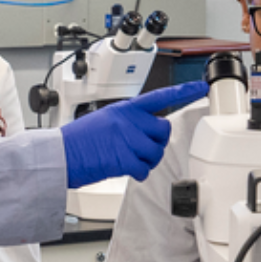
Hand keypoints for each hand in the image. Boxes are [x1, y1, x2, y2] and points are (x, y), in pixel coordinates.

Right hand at [57, 79, 206, 187]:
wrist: (60, 155)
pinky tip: (126, 170)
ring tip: (129, 160)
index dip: (184, 92)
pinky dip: (138, 173)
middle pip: (163, 130)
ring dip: (147, 160)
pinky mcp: (124, 159)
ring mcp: (127, 139)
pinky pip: (144, 169)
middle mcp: (128, 121)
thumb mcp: (103, 120)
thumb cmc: (78, 141)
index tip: (200, 87)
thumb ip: (127, 122)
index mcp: (124, 108)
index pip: (161, 96)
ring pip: (156, 152)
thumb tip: (143, 133)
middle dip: (156, 141)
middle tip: (141, 148)